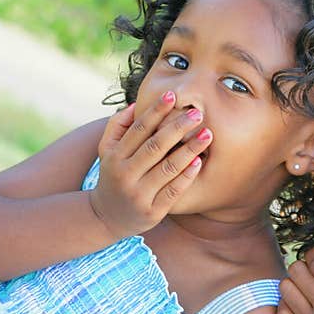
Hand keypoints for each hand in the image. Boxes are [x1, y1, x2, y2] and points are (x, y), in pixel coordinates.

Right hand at [88, 91, 211, 238]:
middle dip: (178, 128)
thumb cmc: (114, 175)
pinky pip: (172, 192)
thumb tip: (136, 104)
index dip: (155, 111)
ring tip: (207, 135)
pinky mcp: (151, 212)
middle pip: (155, 147)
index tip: (172, 95)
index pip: (138, 129)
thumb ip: (117, 126)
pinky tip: (200, 162)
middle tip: (198, 113)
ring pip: (167, 168)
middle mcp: (125, 175)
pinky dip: (186, 177)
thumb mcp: (106, 151)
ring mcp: (138, 194)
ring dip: (189, 150)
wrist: (105, 217)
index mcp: (114, 156)